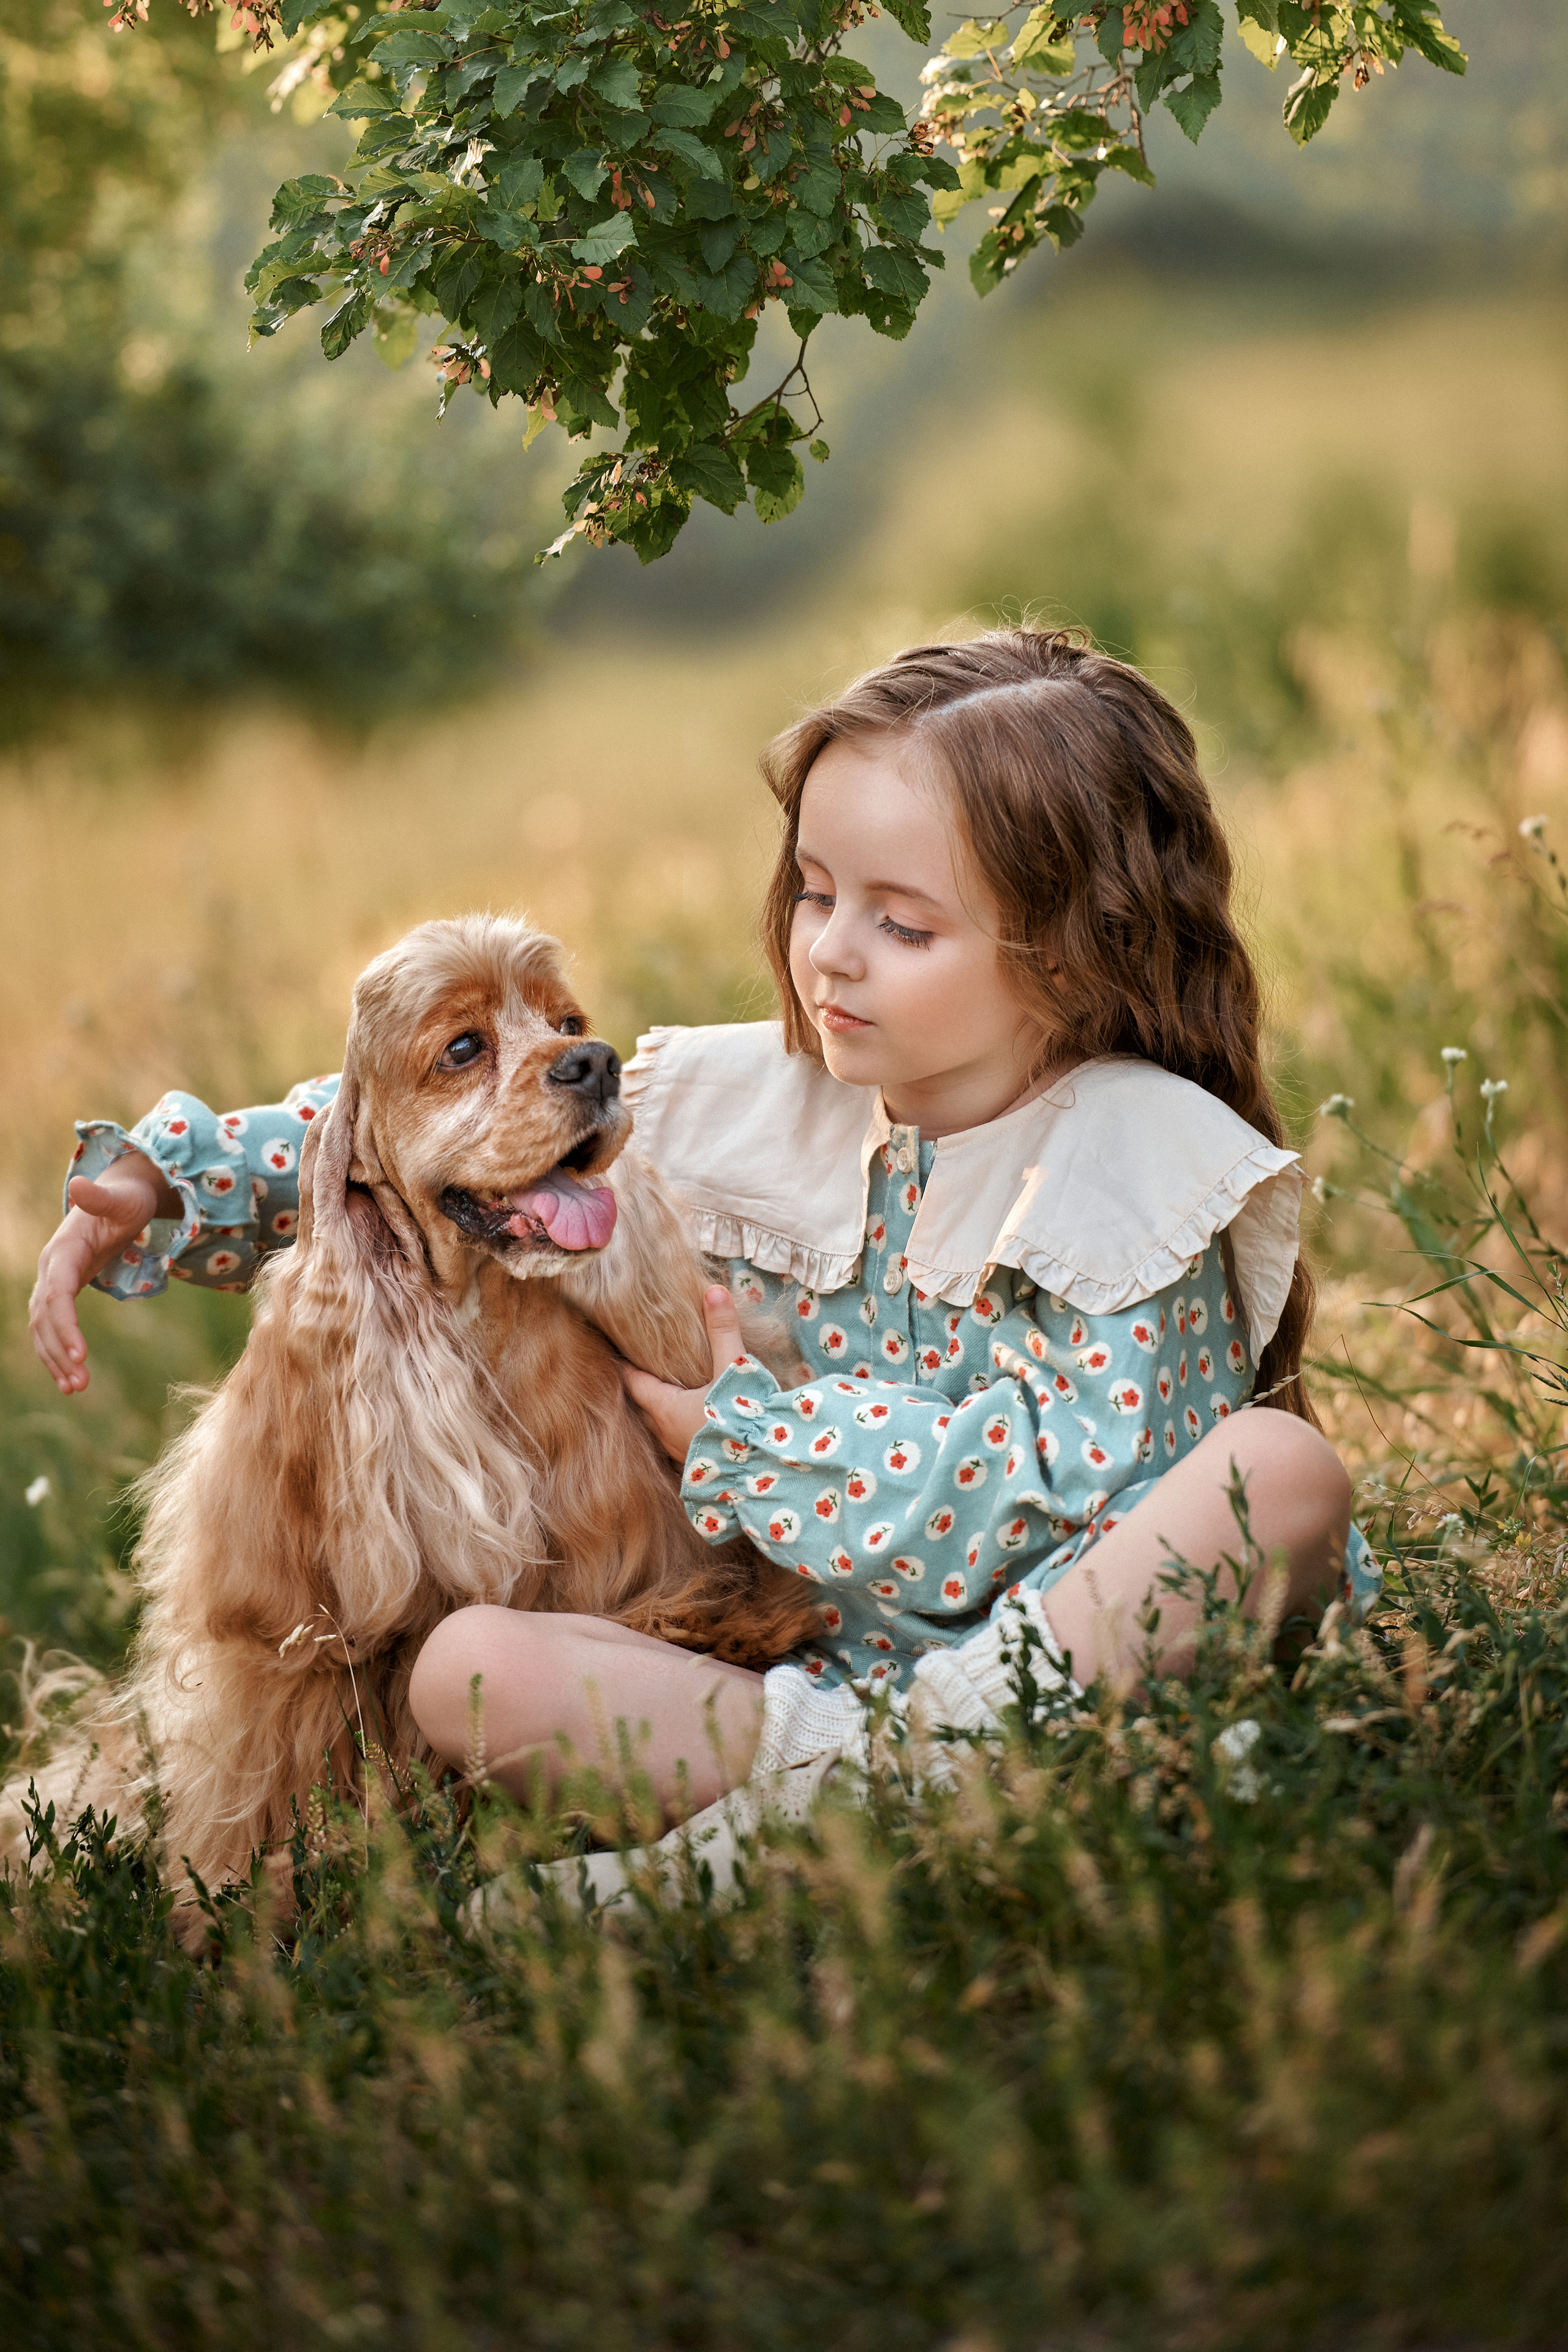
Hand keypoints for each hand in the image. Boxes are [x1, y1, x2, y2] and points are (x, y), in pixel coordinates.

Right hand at [28, 1153, 178, 1394]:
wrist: (121, 1197)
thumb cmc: (127, 1199)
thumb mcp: (123, 1199)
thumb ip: (101, 1197)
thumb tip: (80, 1185)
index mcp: (63, 1251)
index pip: (57, 1294)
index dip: (65, 1325)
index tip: (81, 1355)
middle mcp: (51, 1268)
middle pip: (46, 1317)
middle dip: (59, 1351)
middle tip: (81, 1384)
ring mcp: (53, 1281)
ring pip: (44, 1328)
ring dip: (55, 1359)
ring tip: (76, 1389)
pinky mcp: (62, 1291)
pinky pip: (52, 1327)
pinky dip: (57, 1352)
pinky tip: (71, 1377)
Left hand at [620, 1285, 748, 1462]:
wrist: (765, 1470)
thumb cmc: (743, 1417)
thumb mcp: (732, 1367)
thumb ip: (722, 1330)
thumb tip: (713, 1290)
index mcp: (665, 1407)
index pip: (634, 1382)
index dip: (624, 1366)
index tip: (614, 1352)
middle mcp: (666, 1433)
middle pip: (642, 1406)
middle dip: (639, 1390)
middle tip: (637, 1371)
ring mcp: (681, 1454)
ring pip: (659, 1429)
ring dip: (659, 1413)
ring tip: (662, 1397)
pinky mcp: (699, 1468)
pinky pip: (678, 1444)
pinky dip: (678, 1431)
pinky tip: (690, 1428)